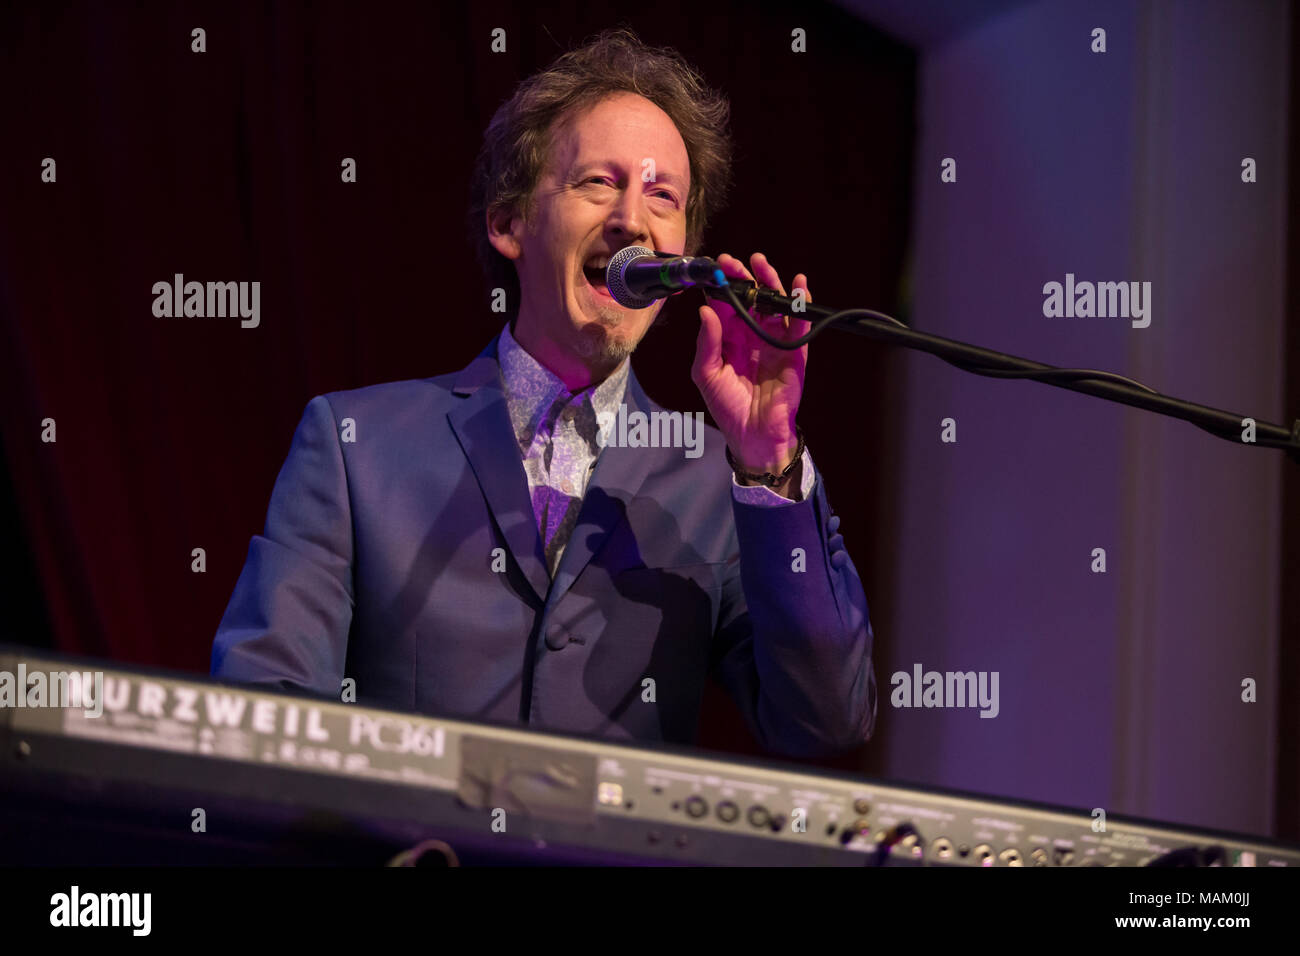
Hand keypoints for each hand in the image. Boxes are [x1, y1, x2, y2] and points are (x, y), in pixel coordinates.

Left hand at [690, 252, 810, 475]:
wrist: (753, 435)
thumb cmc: (727, 406)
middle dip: (744, 277)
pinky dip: (800, 304)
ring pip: (774, 304)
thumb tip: (705, 311)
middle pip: (751, 298)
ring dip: (770, 282)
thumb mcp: (707, 374)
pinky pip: (799, 324)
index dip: (720, 285)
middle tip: (734, 261)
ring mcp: (774, 340)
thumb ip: (707, 343)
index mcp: (729, 338)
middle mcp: (752, 334)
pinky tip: (799, 286)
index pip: (726, 304)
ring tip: (761, 264)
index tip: (714, 267)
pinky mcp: (795, 350)